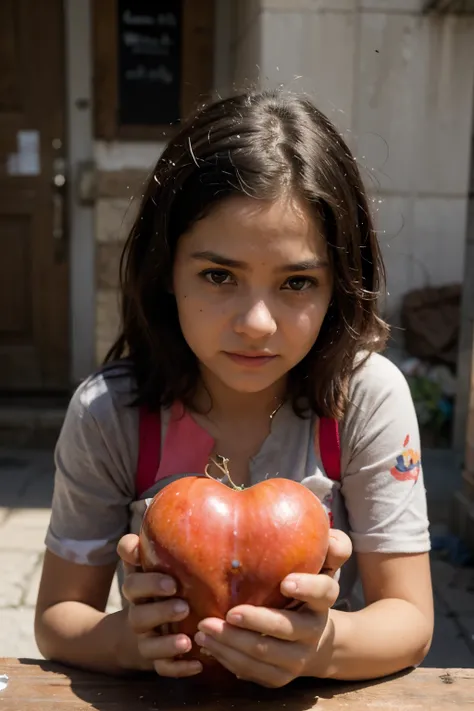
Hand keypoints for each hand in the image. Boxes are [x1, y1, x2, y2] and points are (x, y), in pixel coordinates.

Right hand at [117, 534, 202, 677]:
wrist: (130, 634)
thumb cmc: (152, 589)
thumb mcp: (146, 566)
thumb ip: (149, 545)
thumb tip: (159, 505)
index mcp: (137, 588)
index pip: (133, 581)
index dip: (147, 579)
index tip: (170, 579)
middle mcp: (137, 612)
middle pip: (140, 612)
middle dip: (160, 609)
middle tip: (182, 603)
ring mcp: (144, 638)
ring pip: (149, 643)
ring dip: (167, 642)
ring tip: (187, 639)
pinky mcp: (153, 660)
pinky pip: (162, 668)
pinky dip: (177, 668)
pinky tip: (196, 664)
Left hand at [194, 529, 351, 687]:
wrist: (314, 638)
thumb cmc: (305, 585)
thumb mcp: (320, 562)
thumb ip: (325, 541)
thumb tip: (318, 514)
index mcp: (323, 598)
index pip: (323, 592)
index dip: (307, 587)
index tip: (286, 581)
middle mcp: (314, 630)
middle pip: (287, 631)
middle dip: (257, 622)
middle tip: (229, 612)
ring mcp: (298, 657)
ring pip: (266, 655)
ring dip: (234, 643)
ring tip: (204, 629)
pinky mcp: (281, 677)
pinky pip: (254, 671)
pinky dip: (229, 658)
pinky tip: (207, 643)